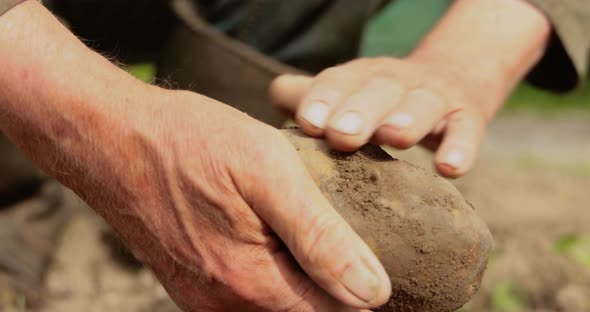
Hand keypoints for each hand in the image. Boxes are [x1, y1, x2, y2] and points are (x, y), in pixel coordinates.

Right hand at [0, 3, 389, 309]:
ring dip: (302, 278)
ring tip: (310, 230)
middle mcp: (227, 305)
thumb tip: (373, 291)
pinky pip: (247, 294)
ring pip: (277, 306)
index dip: (364, 285)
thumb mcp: (267, 171)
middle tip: (346, 233)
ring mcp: (205, 298)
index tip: (375, 248)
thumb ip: (321, 237)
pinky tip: (273, 236)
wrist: (111, 139)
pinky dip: (272, 273)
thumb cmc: (190, 143)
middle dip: (333, 283)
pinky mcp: (191, 284)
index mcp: (254, 283)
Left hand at [270, 0, 550, 178]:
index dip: (322, 101)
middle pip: (377, 90)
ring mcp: (432, 97)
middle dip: (359, 111)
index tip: (308, 124)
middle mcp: (394, 82)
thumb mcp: (347, 91)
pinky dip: (461, 148)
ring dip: (408, 118)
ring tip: (396, 136)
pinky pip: (466, 130)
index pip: (337, 83)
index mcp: (359, 78)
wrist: (451, 76)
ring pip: (422, 103)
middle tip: (343, 134)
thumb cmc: (381, 97)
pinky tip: (450, 169)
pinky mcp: (466, 116)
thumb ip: (310, 96)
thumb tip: (275, 96)